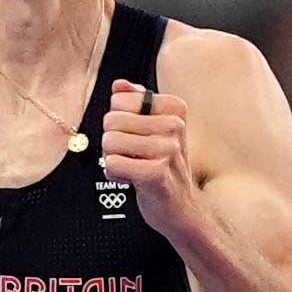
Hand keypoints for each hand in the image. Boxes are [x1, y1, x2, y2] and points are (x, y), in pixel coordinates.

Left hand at [101, 81, 200, 240]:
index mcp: (174, 109)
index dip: (119, 121)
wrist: (182, 207)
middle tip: (132, 155)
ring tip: (132, 167)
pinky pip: (113, 164)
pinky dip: (115, 175)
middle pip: (111, 120)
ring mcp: (167, 149)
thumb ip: (137, 102)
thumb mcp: (155, 130)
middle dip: (113, 141)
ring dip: (113, 159)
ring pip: (109, 142)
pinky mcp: (156, 173)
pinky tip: (132, 179)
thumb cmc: (165, 167)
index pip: (119, 100)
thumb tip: (119, 84)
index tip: (136, 136)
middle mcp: (174, 126)